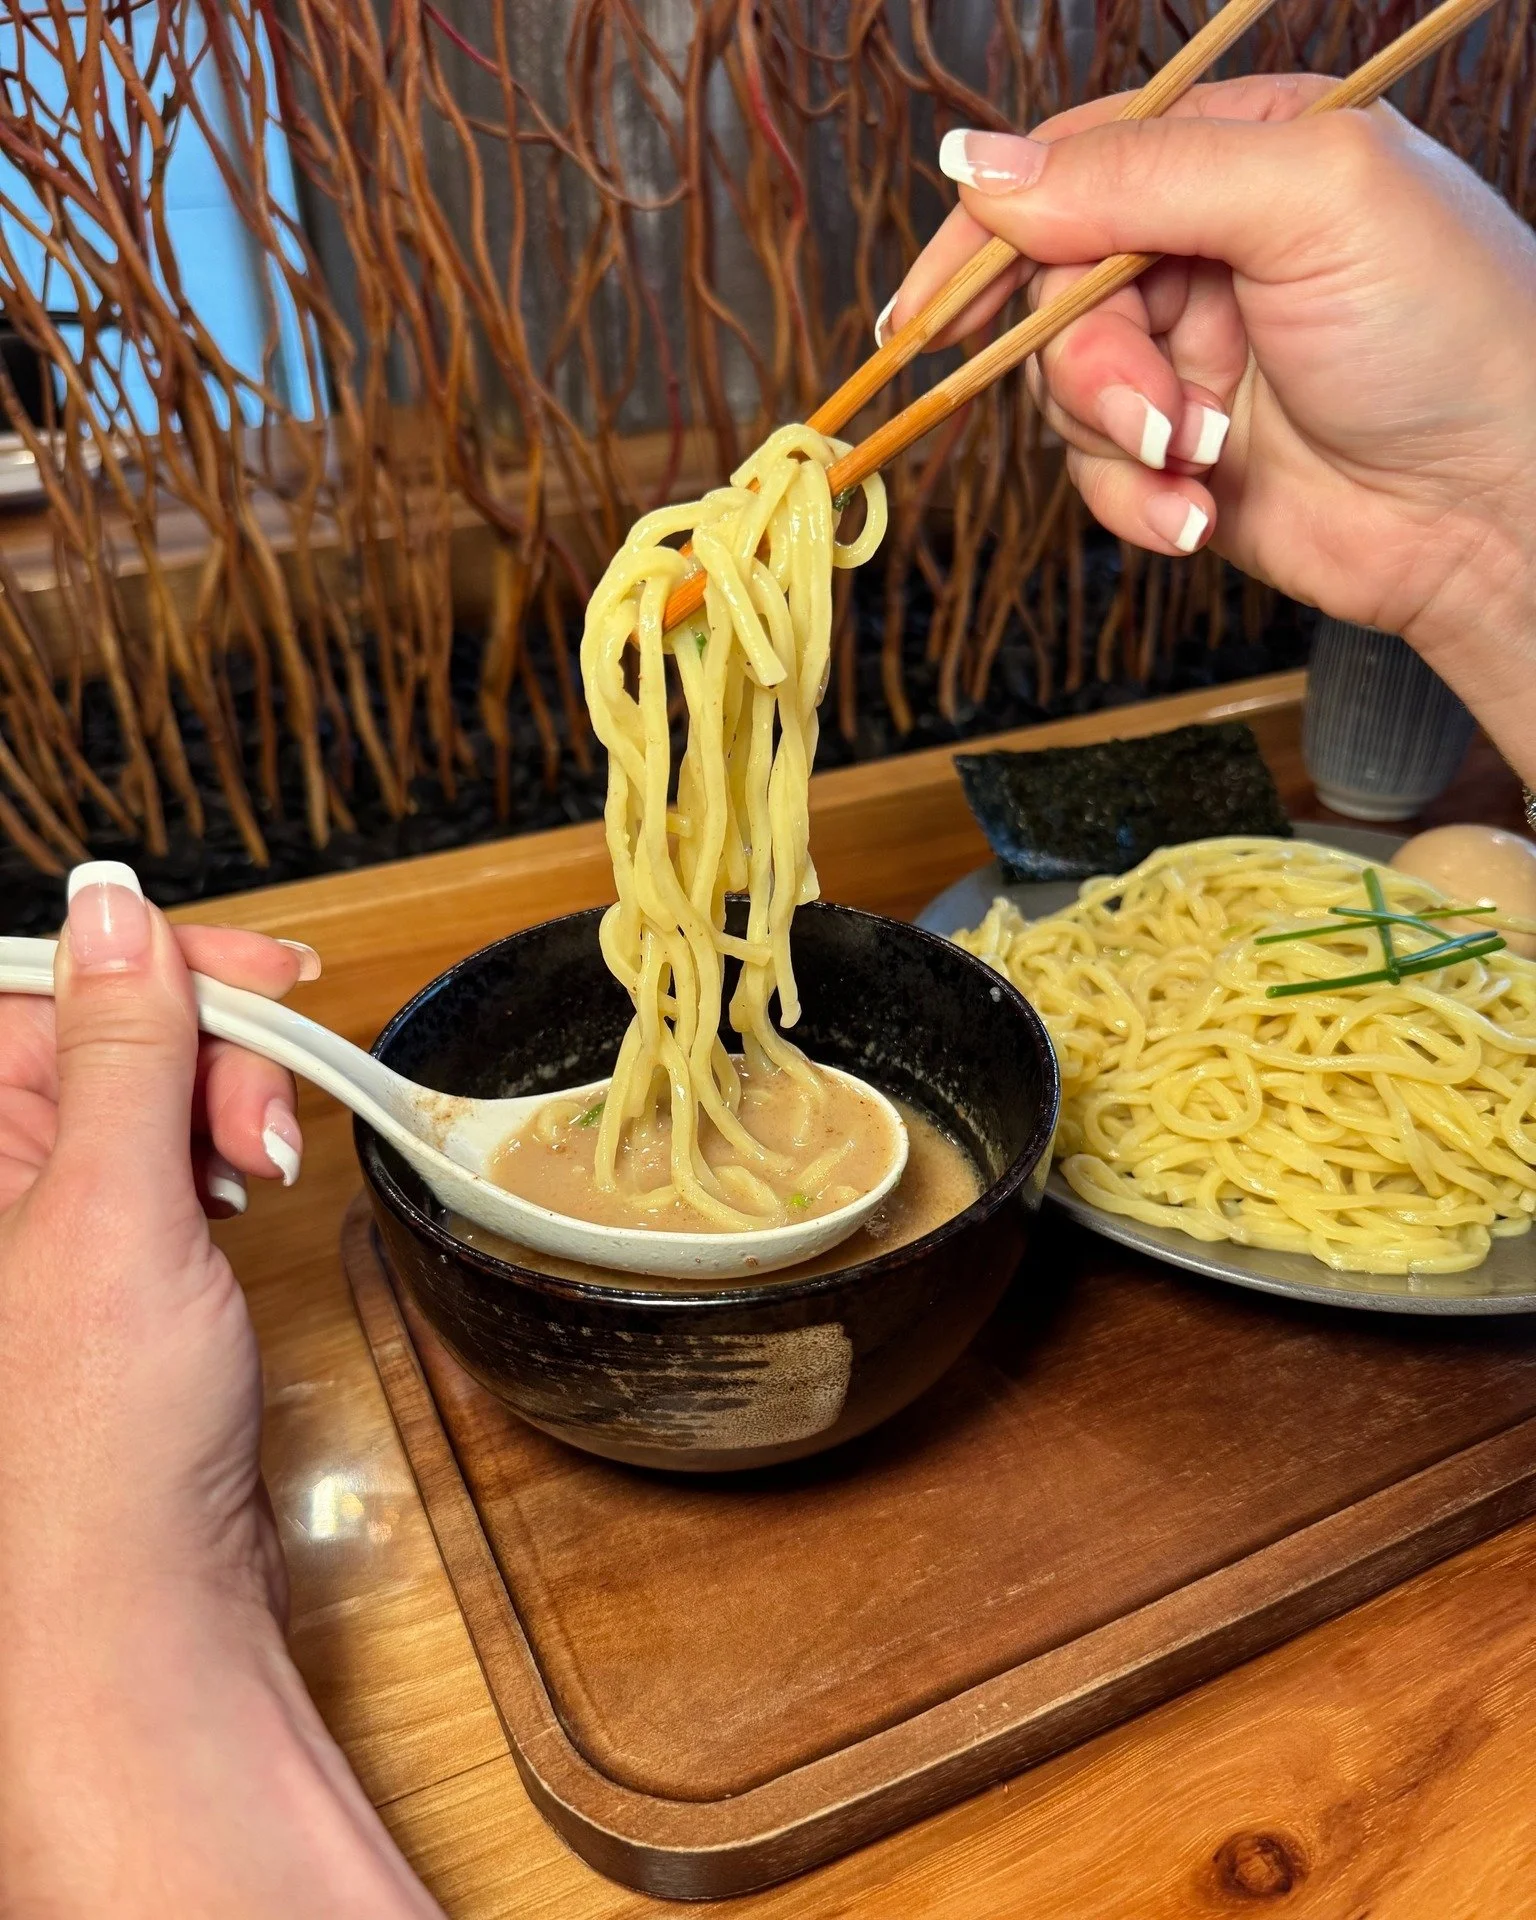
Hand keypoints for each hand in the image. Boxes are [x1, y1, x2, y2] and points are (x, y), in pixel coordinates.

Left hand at [0, 862, 437, 1916]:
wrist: (137, 1613)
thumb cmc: (95, 1448)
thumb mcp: (112, 1213)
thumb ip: (121, 1050)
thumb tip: (112, 905)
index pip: (47, 992)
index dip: (162, 965)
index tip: (272, 971)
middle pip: (104, 1036)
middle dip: (208, 1054)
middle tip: (266, 1123)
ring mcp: (42, 1223)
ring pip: (145, 1094)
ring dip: (224, 1107)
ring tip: (264, 1171)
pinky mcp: (104, 1263)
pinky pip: (164, 1158)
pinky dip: (218, 1159)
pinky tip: (244, 1192)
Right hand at [888, 79, 1535, 777]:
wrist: (1499, 506)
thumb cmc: (1446, 329)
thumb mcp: (1304, 202)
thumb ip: (1135, 176)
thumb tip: (975, 167)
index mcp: (1233, 158)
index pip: (1069, 168)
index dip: (986, 234)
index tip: (926, 309)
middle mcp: (1200, 254)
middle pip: (1050, 294)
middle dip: (1089, 365)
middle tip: (1154, 413)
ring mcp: (1186, 361)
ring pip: (1061, 394)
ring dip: (1118, 439)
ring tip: (1199, 460)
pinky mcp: (1178, 461)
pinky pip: (1094, 477)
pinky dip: (1134, 504)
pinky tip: (1200, 514)